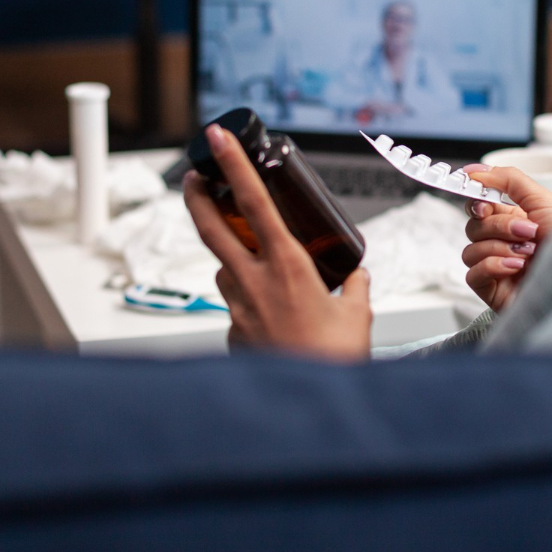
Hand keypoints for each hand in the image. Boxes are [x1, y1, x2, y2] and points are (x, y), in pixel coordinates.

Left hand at [182, 124, 372, 361]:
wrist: (307, 411)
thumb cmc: (332, 363)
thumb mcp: (357, 315)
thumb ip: (354, 286)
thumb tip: (355, 274)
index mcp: (286, 267)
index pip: (254, 202)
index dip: (233, 166)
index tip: (219, 139)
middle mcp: (252, 283)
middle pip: (212, 227)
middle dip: (198, 195)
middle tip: (194, 174)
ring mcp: (237, 309)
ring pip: (226, 269)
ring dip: (236, 259)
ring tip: (265, 266)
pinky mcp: (233, 334)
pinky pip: (237, 305)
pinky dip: (251, 301)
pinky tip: (276, 317)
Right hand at [461, 166, 551, 311]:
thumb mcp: (543, 201)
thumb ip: (510, 180)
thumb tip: (477, 171)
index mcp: (515, 220)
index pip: (480, 206)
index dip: (477, 201)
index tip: (484, 202)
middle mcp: (504, 243)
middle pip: (473, 226)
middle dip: (499, 227)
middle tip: (527, 231)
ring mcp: (496, 267)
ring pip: (470, 250)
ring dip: (499, 248)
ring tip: (527, 253)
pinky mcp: (492, 289)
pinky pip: (473, 273)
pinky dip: (493, 266)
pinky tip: (516, 267)